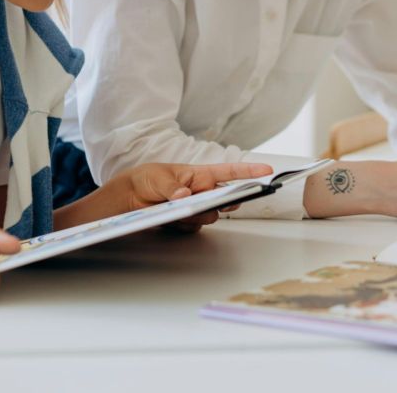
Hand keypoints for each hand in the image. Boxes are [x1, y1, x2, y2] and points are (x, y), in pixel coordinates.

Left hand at [108, 162, 273, 232]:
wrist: (129, 198)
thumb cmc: (147, 179)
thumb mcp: (159, 178)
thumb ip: (172, 188)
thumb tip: (184, 196)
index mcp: (200, 175)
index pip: (229, 172)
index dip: (249, 171)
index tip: (267, 171)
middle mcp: (202, 191)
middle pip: (225, 198)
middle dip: (227, 201)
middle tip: (224, 202)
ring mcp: (196, 207)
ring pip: (211, 215)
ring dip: (200, 215)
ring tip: (181, 209)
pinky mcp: (187, 221)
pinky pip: (195, 226)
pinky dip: (185, 224)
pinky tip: (171, 218)